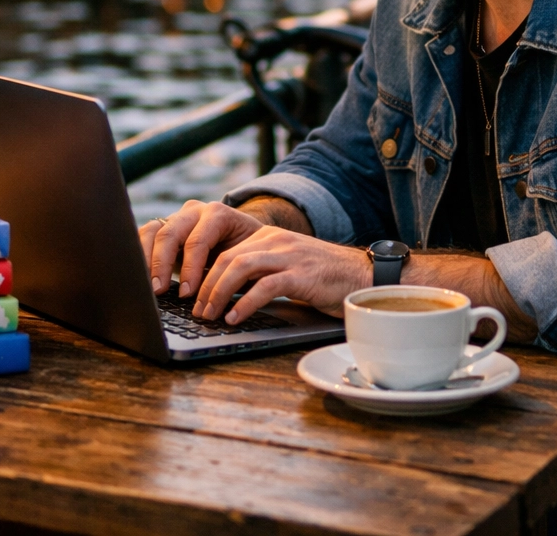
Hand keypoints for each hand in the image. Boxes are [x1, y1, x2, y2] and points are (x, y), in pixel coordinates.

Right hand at [139, 200, 264, 297]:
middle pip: (170, 233)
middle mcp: (194, 211)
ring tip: (147, 285)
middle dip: (162, 264)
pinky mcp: (163, 227)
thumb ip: (232, 270)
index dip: (190, 268)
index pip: (198, 241)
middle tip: (160, 291)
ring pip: (152, 231)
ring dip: (146, 259)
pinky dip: (140, 255)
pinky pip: (145, 236)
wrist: (243, 235)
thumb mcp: (246, 257)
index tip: (186, 293)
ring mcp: (177, 217)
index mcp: (218, 214)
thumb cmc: (247, 250)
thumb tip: (217, 299)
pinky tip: (141, 277)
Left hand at [193, 227, 371, 323]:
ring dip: (218, 293)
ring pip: (240, 267)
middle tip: (196, 310)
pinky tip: (235, 318)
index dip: (205, 275)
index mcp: (268, 237)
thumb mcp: (285, 267)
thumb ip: (259, 272)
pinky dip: (245, 302)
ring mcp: (288, 255)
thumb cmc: (322, 277)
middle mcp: (275, 241)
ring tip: (210, 314)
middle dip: (206, 286)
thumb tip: (225, 294)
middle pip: (227, 259)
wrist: (362, 274)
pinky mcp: (301, 274)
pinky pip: (265, 286)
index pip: (226, 252)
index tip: (194, 297)